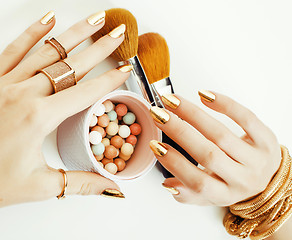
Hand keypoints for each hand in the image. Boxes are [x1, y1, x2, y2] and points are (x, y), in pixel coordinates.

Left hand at [0, 11, 129, 206]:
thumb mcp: (38, 185)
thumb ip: (80, 183)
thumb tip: (112, 187)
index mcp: (38, 117)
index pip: (86, 92)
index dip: (110, 80)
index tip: (126, 69)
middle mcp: (23, 93)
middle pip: (72, 65)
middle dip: (100, 47)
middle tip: (119, 33)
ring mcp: (5, 83)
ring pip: (48, 51)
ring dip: (74, 34)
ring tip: (95, 19)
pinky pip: (13, 49)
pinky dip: (33, 33)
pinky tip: (49, 19)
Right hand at [149, 90, 280, 205]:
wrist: (270, 176)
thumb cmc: (235, 182)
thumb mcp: (212, 194)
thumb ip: (189, 194)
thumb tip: (168, 184)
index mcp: (226, 193)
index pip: (197, 182)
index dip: (174, 163)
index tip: (156, 145)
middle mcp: (243, 178)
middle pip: (208, 154)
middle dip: (179, 132)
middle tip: (159, 115)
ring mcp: (256, 158)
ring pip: (221, 133)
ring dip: (193, 114)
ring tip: (173, 101)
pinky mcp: (266, 138)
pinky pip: (246, 118)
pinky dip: (224, 104)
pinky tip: (204, 95)